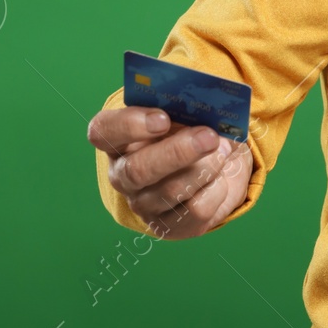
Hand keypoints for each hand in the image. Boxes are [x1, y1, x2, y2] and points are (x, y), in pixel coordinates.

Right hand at [87, 106, 252, 238]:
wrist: (216, 165)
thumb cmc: (193, 129)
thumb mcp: (187, 110)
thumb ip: (188, 103)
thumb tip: (208, 100)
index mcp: (118, 138)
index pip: (103, 131)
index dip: (129, 125)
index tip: (163, 118)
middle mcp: (123, 174)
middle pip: (137, 170)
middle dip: (178, 152)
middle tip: (210, 136)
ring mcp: (143, 204)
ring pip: (170, 191)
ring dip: (205, 168)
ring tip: (224, 150)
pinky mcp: (169, 226)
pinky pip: (196, 210)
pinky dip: (217, 188)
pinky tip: (221, 176)